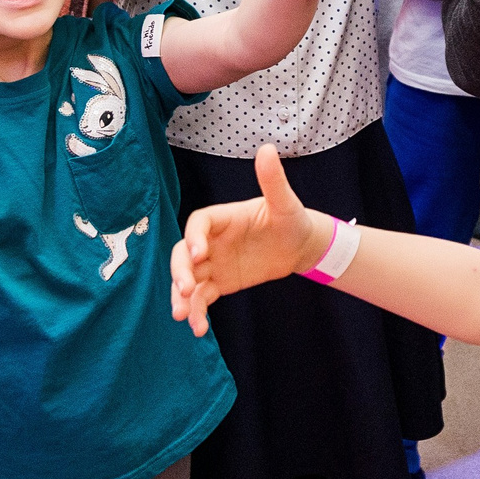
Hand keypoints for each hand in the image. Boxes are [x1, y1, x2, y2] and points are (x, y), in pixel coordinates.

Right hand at [172, 144, 331, 334]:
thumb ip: (273, 180)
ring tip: (184, 316)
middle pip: (183, 253)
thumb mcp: (285, 202)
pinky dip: (197, 312)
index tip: (201, 254)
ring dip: (182, 297)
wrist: (299, 246)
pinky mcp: (219, 282)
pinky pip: (201, 298)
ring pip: (187, 279)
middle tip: (185, 290)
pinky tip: (199, 329)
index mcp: (222, 217)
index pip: (198, 223)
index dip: (195, 237)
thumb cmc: (292, 218)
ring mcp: (212, 263)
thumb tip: (267, 149)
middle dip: (180, 271)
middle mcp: (211, 240)